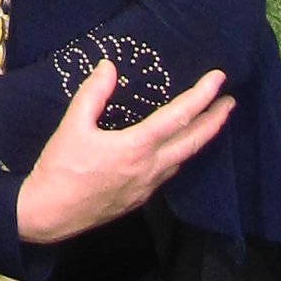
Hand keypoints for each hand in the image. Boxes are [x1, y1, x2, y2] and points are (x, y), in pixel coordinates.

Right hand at [14, 60, 231, 245]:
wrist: (50, 213)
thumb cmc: (60, 167)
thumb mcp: (73, 125)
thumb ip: (93, 94)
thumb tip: (109, 67)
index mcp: (136, 147)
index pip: (178, 117)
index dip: (201, 96)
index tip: (219, 79)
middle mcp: (150, 168)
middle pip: (193, 142)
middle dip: (215, 120)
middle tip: (230, 102)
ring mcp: (147, 186)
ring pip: (183, 159)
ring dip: (200, 138)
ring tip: (208, 122)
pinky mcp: (139, 198)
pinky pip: (169, 172)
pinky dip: (180, 155)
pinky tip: (175, 149)